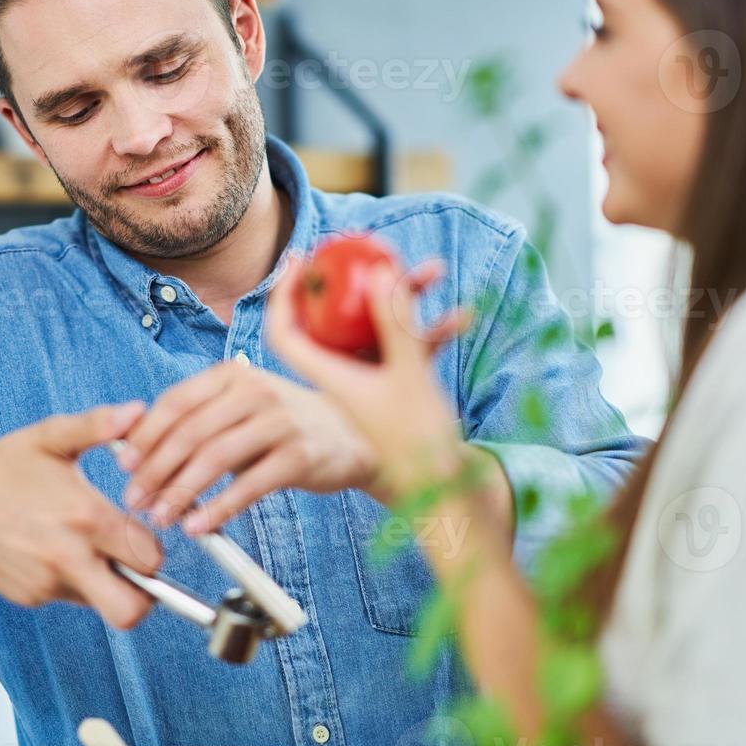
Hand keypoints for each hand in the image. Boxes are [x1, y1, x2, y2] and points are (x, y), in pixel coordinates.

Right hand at [0, 402, 162, 629]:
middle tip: (135, 567)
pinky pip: (71, 598)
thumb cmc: (1, 469)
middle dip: (145, 594)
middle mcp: (70, 558)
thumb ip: (97, 424)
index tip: (143, 532)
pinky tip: (56, 551)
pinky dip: (75, 581)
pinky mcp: (33, 598)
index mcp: (86, 518)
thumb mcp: (50, 437)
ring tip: (93, 552)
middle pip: (131, 608)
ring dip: (108, 586)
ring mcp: (49, 583)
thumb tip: (137, 411)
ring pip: (102, 605)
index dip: (155, 549)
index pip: (150, 557)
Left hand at [116, 359, 375, 533]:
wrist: (355, 435)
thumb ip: (198, 423)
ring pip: (216, 456)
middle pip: (191, 431)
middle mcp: (254, 390)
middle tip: (135, 499)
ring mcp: (280, 420)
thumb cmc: (285, 426)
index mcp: (232, 374)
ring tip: (162, 516)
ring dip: (182, 491)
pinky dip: (220, 507)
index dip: (145, 435)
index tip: (124, 465)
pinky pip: (251, 484)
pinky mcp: (301, 454)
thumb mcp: (241, 410)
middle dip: (156, 469)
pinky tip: (201, 526)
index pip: (176, 401)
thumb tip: (137, 453)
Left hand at [265, 255, 507, 515]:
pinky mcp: (398, 391)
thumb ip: (396, 323)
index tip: (298, 259)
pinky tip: (462, 317)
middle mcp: (346, 377)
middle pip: (337, 319)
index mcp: (331, 376)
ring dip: (407, 299)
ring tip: (435, 270)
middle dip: (360, 281)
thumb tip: (379, 270)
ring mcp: (372, 383)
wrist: (443, 496)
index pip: (285, 331)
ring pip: (379, 329)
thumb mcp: (410, 376)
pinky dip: (432, 332)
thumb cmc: (418, 446)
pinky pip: (410, 349)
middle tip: (372, 249)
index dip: (283, 293)